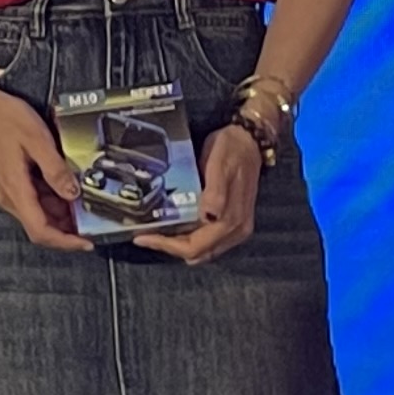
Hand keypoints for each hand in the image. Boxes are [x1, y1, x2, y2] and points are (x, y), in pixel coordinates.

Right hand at [0, 81, 92, 253]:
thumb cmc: (0, 118)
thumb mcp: (37, 139)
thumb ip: (56, 169)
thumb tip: (72, 193)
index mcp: (14, 188)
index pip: (40, 230)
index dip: (65, 241)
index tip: (85, 242)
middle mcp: (6, 195)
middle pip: (39, 225)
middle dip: (67, 227)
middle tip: (90, 218)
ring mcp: (4, 190)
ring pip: (36, 213)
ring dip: (59, 212)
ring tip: (80, 199)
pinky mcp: (5, 182)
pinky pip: (30, 200)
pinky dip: (49, 199)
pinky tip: (62, 185)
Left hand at [135, 123, 263, 265]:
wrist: (249, 141)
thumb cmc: (232, 150)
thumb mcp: (220, 165)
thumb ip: (216, 192)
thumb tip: (208, 216)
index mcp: (232, 220)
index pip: (196, 247)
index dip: (168, 246)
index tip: (144, 238)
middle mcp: (236, 230)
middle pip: (198, 253)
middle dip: (170, 248)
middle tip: (146, 235)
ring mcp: (236, 228)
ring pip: (203, 251)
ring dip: (179, 245)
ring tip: (157, 232)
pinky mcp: (234, 223)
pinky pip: (209, 242)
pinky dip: (190, 239)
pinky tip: (176, 227)